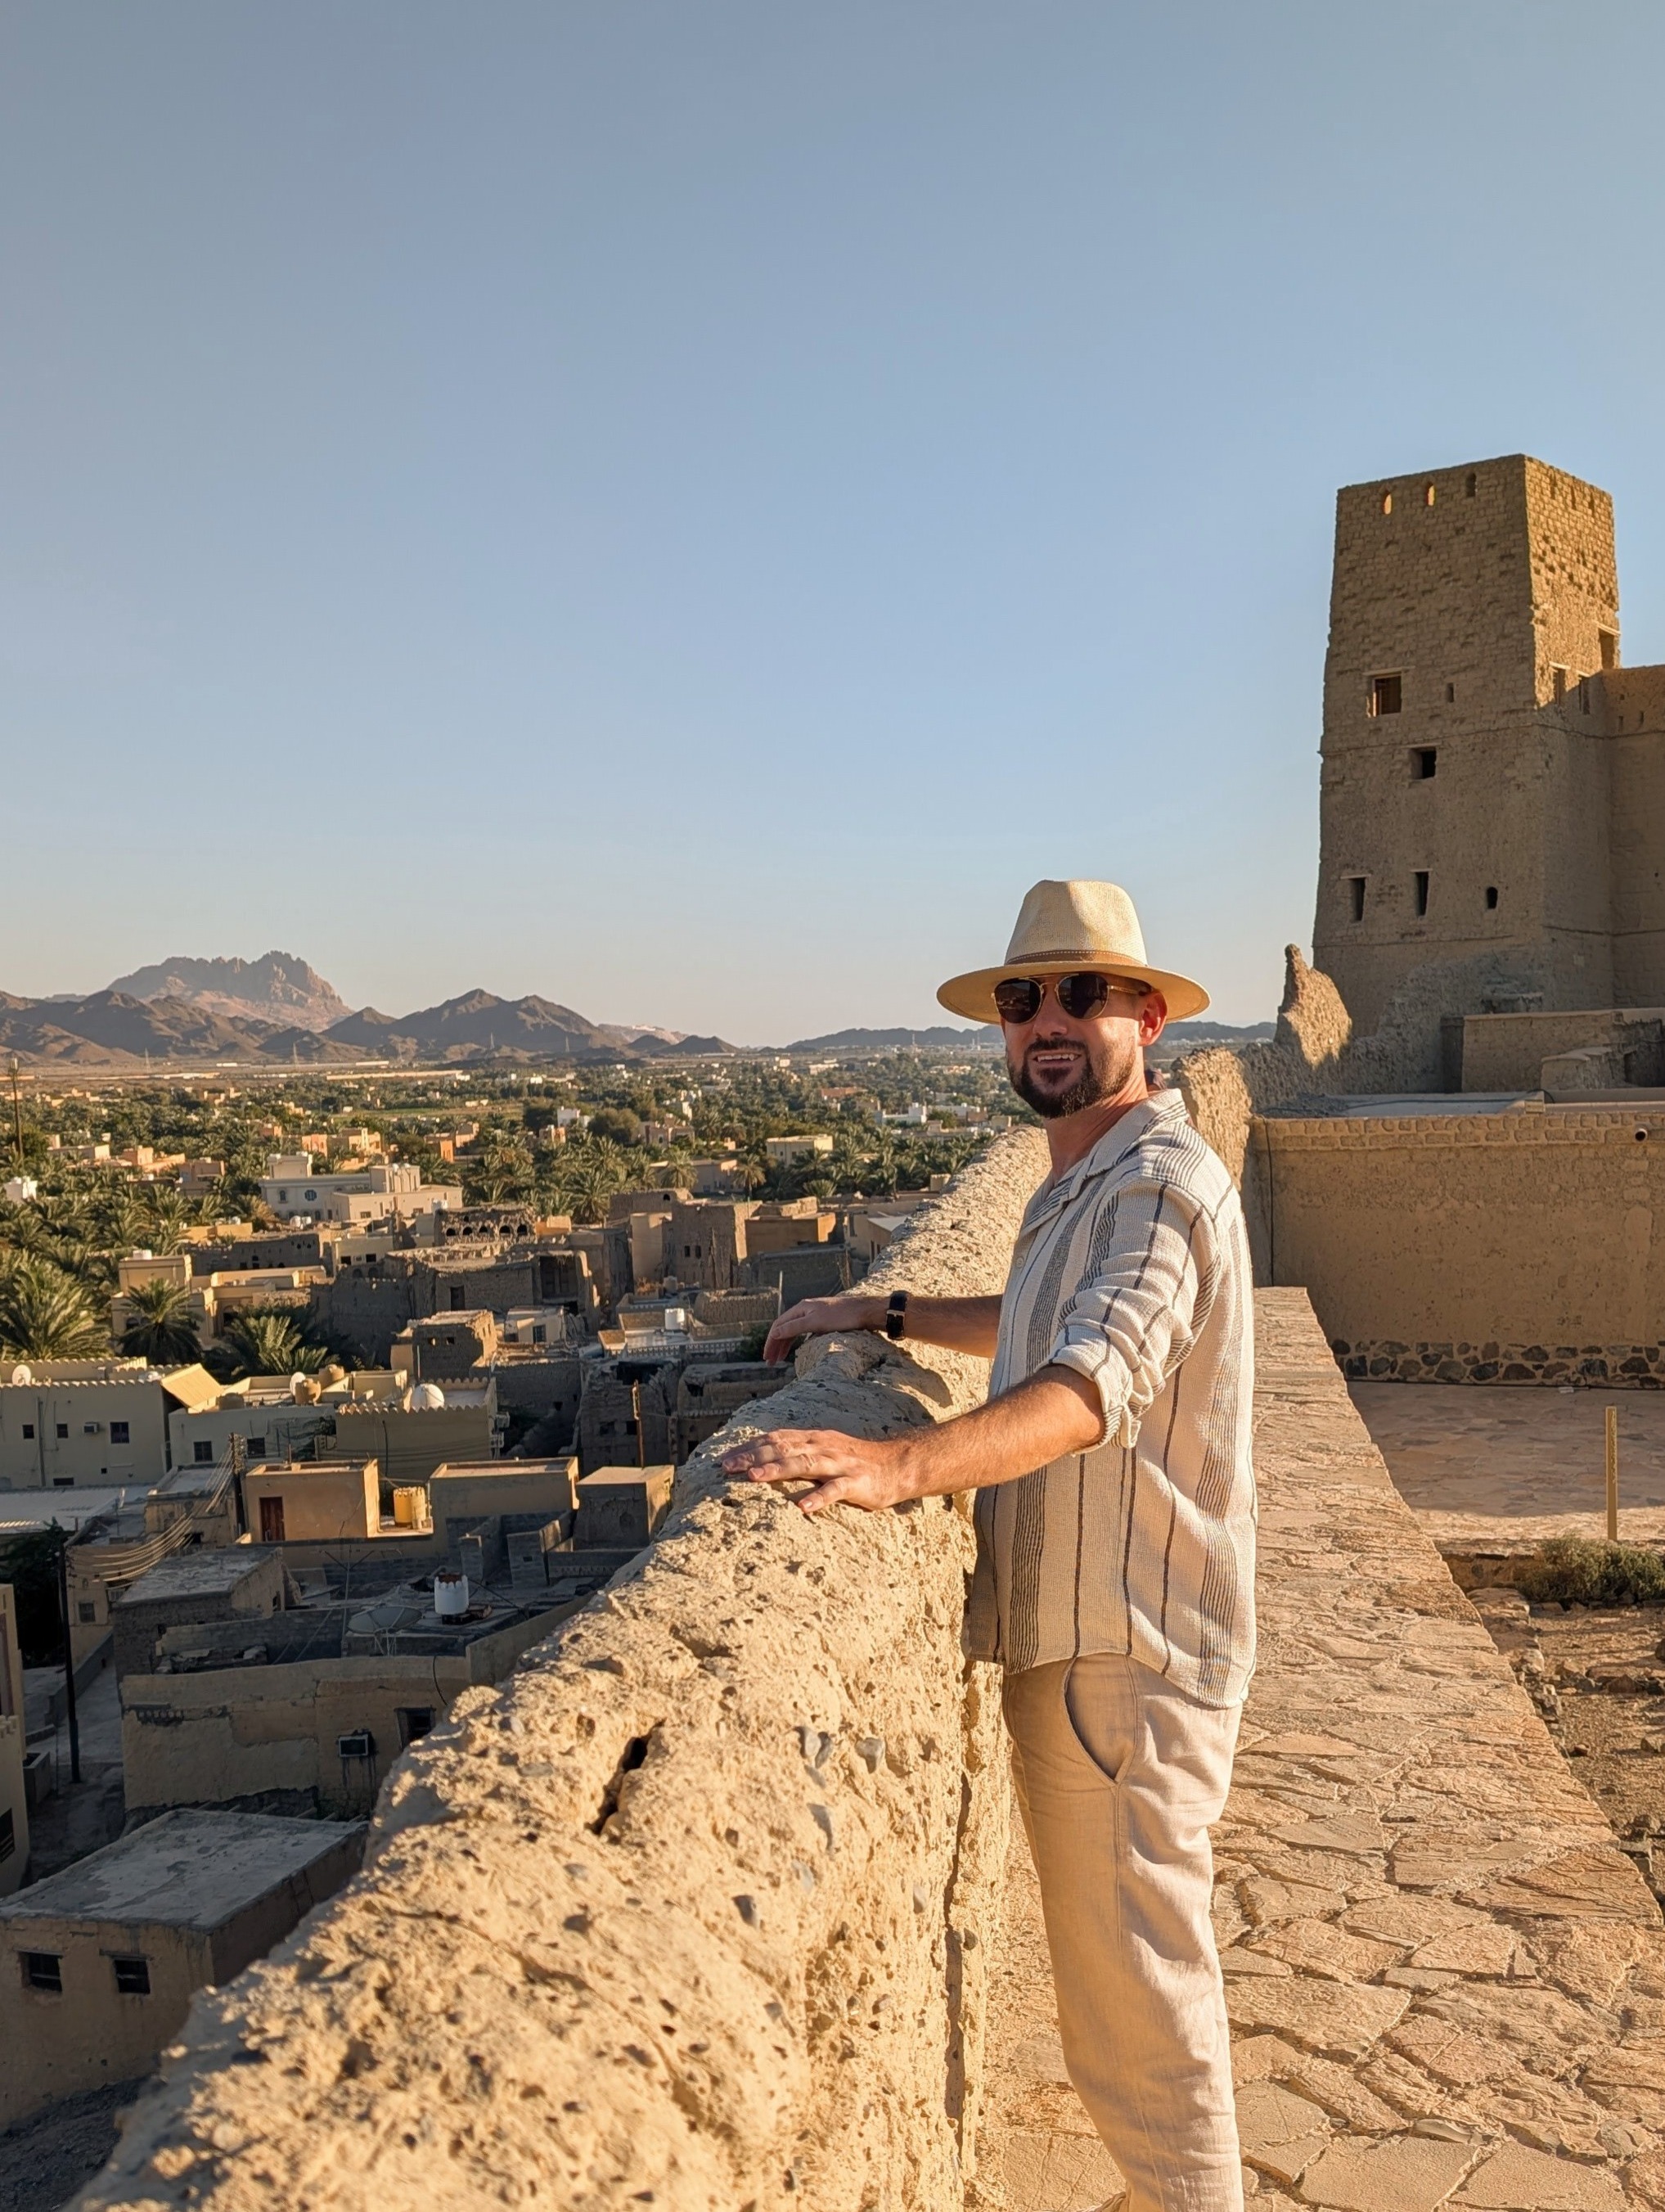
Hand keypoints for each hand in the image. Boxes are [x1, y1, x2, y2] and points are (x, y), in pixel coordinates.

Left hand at [720, 1426, 910, 1515]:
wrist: (898, 1464)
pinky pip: (835, 1490)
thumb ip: (799, 1452)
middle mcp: (823, 1447)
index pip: (775, 1439)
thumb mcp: (824, 1450)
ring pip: (804, 1464)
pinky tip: (802, 1507)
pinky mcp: (856, 1483)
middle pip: (783, 1448)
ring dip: (777, 1470)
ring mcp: (839, 1464)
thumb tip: (765, 1458)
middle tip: (726, 1466)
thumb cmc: (856, 1461)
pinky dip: (818, 1498)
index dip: (749, 1447)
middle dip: (753, 1456)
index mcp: (813, 1439)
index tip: (725, 1458)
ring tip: (754, 1478)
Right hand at [762, 1293, 884, 1364]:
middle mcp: (805, 1310)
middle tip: (769, 1362)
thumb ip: (794, 1327)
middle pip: (784, 1329)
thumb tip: (775, 1333)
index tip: (766, 1356)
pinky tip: (795, 1351)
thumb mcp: (815, 1322)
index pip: (779, 1325)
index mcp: (801, 1308)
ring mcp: (814, 1315)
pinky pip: (803, 1332)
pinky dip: (796, 1342)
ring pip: (794, 1331)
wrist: (864, 1311)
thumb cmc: (841, 1316)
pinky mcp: (823, 1321)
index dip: (770, 1341)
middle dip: (775, 1345)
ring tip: (779, 1359)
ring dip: (784, 1345)